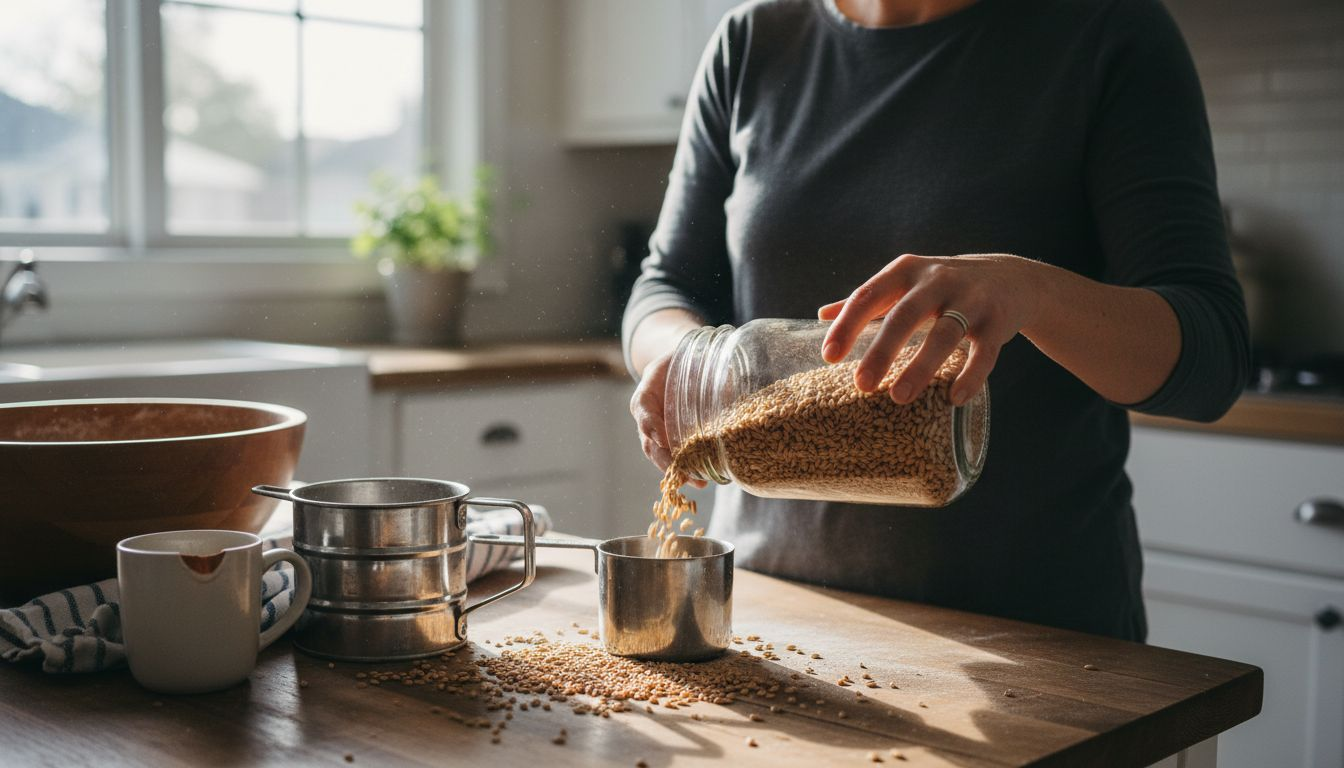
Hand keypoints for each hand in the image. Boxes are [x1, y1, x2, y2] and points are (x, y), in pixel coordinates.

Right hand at [628, 349, 706, 485]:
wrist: (681, 368)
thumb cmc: (685, 361)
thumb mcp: (690, 357)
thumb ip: (705, 369)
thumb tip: (732, 382)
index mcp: (647, 392)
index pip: (642, 408)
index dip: (650, 424)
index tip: (661, 438)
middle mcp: (648, 415)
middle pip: (649, 441)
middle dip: (665, 459)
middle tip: (681, 471)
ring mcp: (657, 431)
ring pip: (660, 455)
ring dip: (678, 470)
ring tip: (698, 482)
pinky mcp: (669, 440)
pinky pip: (673, 457)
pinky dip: (685, 471)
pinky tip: (701, 481)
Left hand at [818, 253, 1040, 405]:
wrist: (1009, 278)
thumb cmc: (942, 286)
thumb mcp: (905, 283)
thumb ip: (868, 300)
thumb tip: (821, 315)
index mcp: (905, 272)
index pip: (868, 295)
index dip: (847, 326)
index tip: (828, 356)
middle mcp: (937, 280)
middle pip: (905, 315)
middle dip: (882, 350)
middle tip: (862, 385)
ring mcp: (971, 300)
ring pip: (945, 334)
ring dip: (921, 366)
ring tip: (899, 397)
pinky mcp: (998, 322)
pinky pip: (983, 352)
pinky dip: (970, 375)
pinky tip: (954, 398)